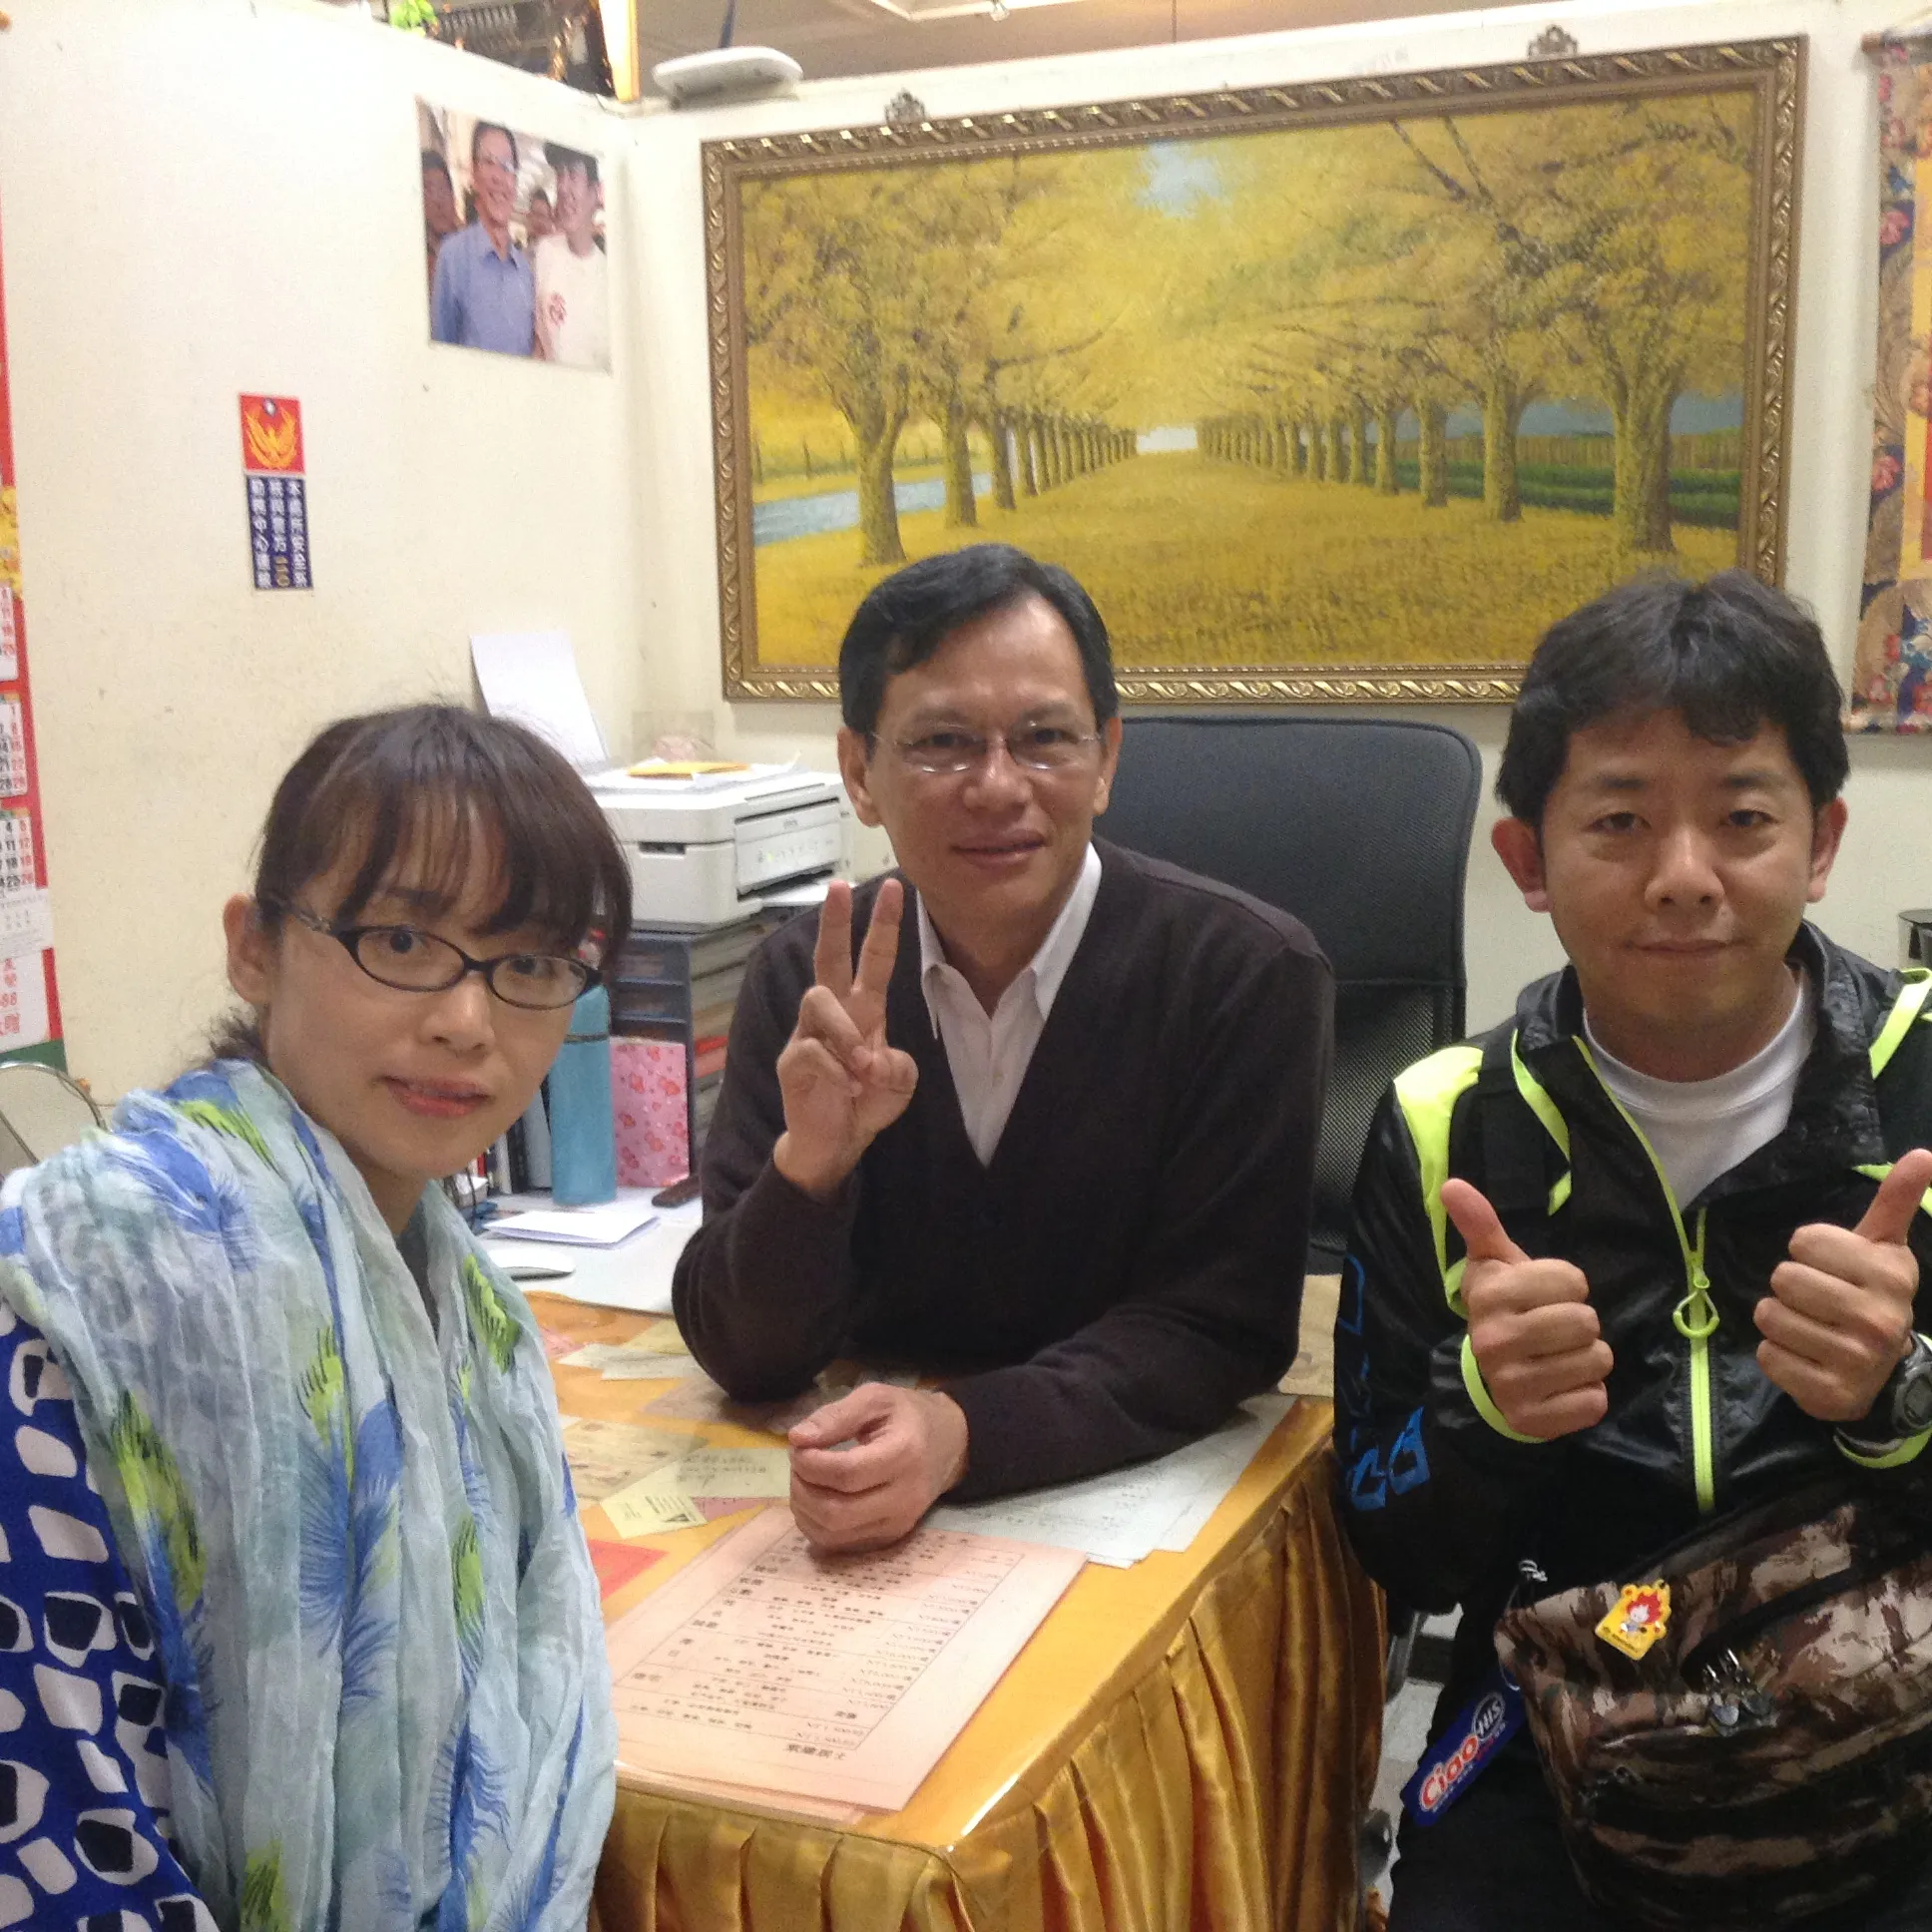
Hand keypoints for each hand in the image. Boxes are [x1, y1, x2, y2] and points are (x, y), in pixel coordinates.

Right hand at [772, 879, 918, 1200]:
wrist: (834, 1144)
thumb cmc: (866, 1104)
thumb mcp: (898, 1085)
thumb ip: (899, 1068)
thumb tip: (874, 1060)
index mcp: (863, 1009)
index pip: (874, 959)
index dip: (884, 925)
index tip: (895, 888)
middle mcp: (833, 1013)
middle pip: (828, 957)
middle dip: (835, 921)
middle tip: (839, 886)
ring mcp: (808, 1034)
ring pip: (818, 1000)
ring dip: (846, 1033)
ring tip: (863, 1069)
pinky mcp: (792, 1062)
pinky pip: (813, 1051)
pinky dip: (837, 1071)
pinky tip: (849, 1089)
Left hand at [787, 1383, 968, 1552]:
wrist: (947, 1444)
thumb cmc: (907, 1416)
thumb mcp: (875, 1398)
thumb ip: (836, 1415)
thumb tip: (797, 1439)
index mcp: (904, 1454)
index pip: (846, 1473)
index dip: (811, 1463)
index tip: (798, 1445)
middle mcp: (904, 1497)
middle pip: (836, 1511)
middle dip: (802, 1487)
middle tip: (798, 1463)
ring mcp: (897, 1524)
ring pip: (833, 1533)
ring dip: (804, 1508)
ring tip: (805, 1478)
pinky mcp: (888, 1539)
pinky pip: (839, 1544)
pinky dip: (815, 1524)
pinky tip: (816, 1498)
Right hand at [1444, 1178, 1613, 1439]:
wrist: (1485, 1381)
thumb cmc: (1503, 1310)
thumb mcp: (1492, 1266)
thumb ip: (1480, 1224)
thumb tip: (1452, 1184)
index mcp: (1490, 1297)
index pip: (1573, 1280)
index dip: (1569, 1286)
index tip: (1545, 1296)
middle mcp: (1495, 1341)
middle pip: (1587, 1321)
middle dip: (1581, 1324)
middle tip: (1555, 1330)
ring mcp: (1513, 1385)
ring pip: (1597, 1361)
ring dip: (1588, 1359)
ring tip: (1560, 1358)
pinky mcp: (1533, 1421)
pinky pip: (1595, 1402)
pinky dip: (1588, 1395)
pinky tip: (1562, 1388)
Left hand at [1754, 1148, 1931, 1423]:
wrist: (1884, 1374)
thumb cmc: (1870, 1295)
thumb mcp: (1883, 1247)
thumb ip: (1895, 1201)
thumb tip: (1922, 1154)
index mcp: (1891, 1275)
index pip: (1804, 1240)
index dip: (1808, 1251)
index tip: (1831, 1267)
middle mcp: (1879, 1319)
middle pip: (1783, 1278)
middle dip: (1790, 1287)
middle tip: (1816, 1301)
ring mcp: (1856, 1360)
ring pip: (1769, 1316)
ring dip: (1779, 1320)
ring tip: (1810, 1327)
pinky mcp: (1830, 1394)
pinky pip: (1767, 1356)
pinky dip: (1776, 1355)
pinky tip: (1805, 1357)